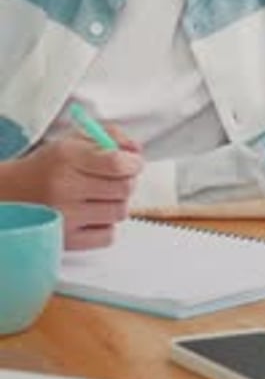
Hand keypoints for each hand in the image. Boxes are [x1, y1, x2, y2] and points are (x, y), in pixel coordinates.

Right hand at [10, 130, 143, 249]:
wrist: (13, 194)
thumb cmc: (48, 165)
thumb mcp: (74, 140)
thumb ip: (110, 136)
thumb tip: (137, 152)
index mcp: (67, 157)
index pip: (116, 164)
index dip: (133, 163)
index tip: (134, 162)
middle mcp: (66, 188)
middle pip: (123, 188)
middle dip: (128, 180)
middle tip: (120, 178)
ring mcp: (67, 217)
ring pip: (120, 211)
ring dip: (119, 202)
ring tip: (104, 195)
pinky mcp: (68, 241)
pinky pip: (109, 236)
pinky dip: (108, 225)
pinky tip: (95, 214)